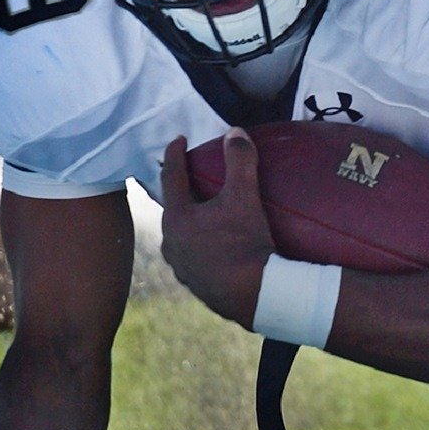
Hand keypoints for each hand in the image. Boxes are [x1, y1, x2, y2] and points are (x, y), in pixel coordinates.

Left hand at [157, 130, 274, 326]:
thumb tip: (235, 133)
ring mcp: (182, 268)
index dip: (175, 154)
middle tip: (194, 177)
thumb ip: (239, 161)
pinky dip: (201, 245)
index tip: (178, 140)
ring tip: (206, 213)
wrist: (256, 296)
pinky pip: (194, 257)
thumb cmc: (245, 244)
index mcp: (176, 219)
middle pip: (174, 208)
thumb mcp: (244, 197)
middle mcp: (171, 244)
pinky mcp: (196, 286)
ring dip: (191, 221)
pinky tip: (215, 246)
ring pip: (181, 236)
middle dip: (182, 191)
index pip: (171, 177)